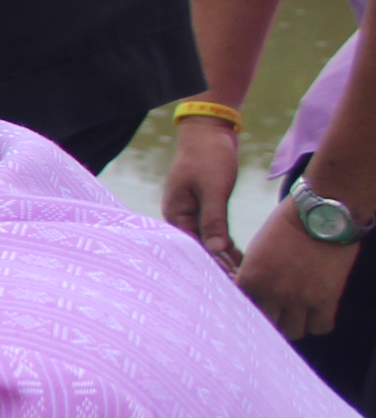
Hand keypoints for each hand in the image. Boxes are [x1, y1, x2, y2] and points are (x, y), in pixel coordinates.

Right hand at [162, 117, 242, 269]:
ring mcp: (192, 213)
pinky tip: (239, 257)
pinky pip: (214, 232)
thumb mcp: (214, 188)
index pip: (193, 249)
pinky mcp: (205, 208)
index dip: (211, 267)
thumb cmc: (208, 157)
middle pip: (198, 249)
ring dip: (222, 257)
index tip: (228, 284)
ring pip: (208, 243)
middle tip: (238, 286)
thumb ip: (214, 220)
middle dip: (216, 267)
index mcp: (176, 215)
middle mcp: (181, 217)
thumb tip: (217, 251)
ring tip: (240, 277)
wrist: (210, 131)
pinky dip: (225, 244)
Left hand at [236, 202, 360, 341]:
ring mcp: (300, 298)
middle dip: (269, 321)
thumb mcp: (257, 248)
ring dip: (293, 325)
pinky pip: (320, 327)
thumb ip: (252, 274)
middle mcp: (272, 292)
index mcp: (250, 278)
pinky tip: (316, 314)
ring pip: (292, 332)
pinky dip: (318, 324)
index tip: (253, 312)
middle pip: (265, 326)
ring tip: (297, 315)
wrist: (322, 212)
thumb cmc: (287, 224)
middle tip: (276, 314)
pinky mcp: (326, 298)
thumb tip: (249, 293)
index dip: (247, 313)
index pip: (240, 311)